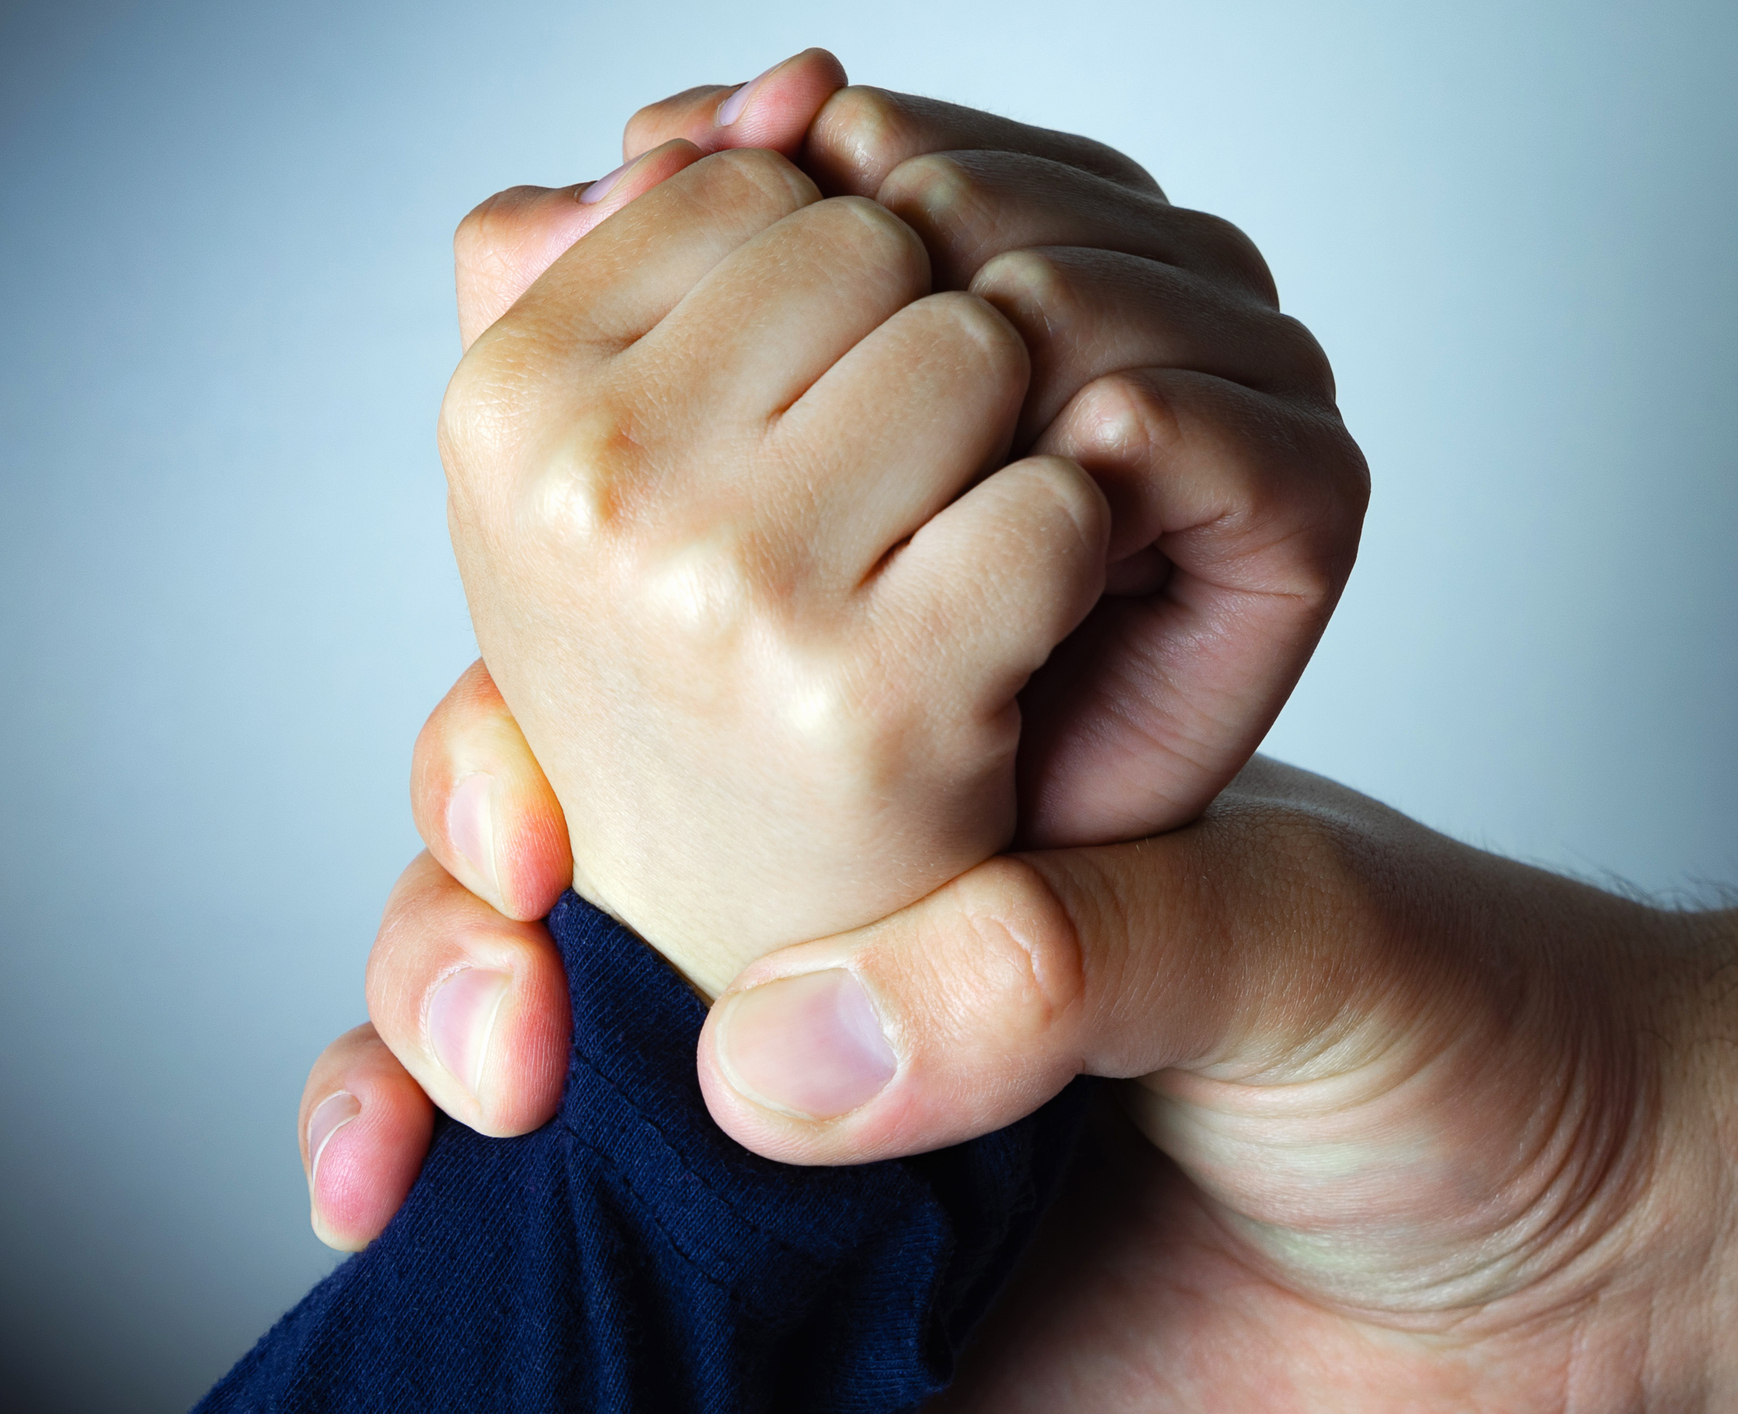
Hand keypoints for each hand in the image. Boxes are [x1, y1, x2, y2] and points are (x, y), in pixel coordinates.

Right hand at [323, 719, 1737, 1408]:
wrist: (1591, 1269)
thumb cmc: (1481, 1046)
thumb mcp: (1279, 941)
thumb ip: (1064, 963)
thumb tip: (784, 1058)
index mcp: (947, 803)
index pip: (674, 716)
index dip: (533, 750)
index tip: (517, 835)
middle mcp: (866, 943)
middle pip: (556, 893)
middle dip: (448, 928)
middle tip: (492, 1019)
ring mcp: (844, 1124)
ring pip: (555, 1072)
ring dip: (421, 1068)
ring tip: (403, 1151)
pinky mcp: (851, 1300)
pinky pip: (629, 1278)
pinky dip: (492, 1258)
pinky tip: (416, 1242)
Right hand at [446, 131, 1112, 995]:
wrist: (746, 920)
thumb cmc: (687, 669)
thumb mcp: (600, 452)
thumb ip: (652, 239)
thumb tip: (799, 86)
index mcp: (506, 403)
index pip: (755, 179)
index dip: (839, 274)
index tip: (828, 396)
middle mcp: (593, 486)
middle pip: (879, 241)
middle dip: (921, 340)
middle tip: (898, 485)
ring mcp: (730, 594)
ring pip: (983, 345)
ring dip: (1006, 433)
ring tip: (946, 545)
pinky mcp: (879, 697)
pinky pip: (1060, 498)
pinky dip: (1074, 545)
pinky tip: (1016, 621)